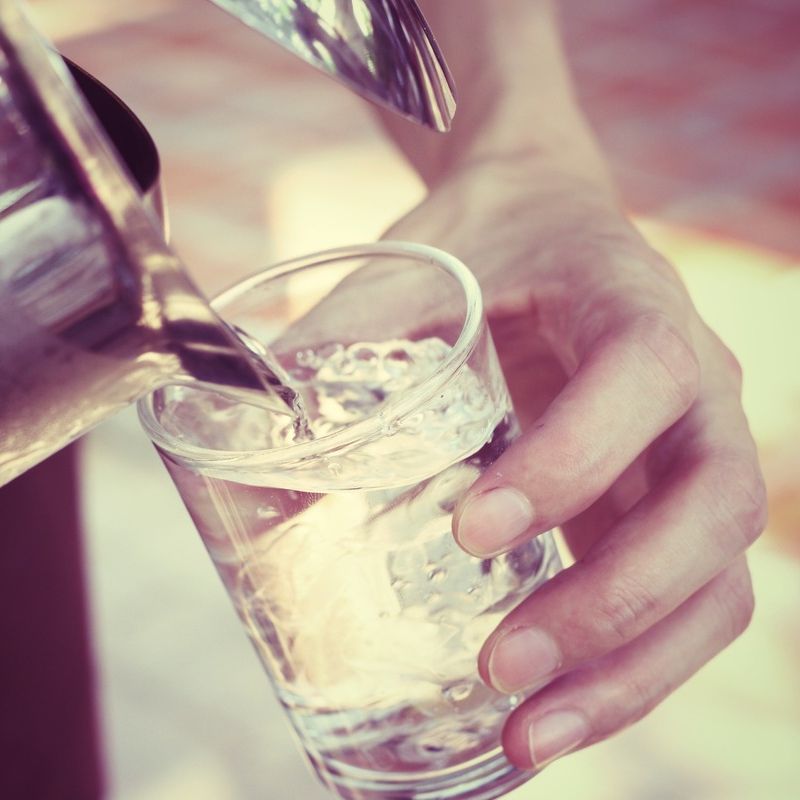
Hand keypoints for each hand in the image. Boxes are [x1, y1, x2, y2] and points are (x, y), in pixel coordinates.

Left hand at [382, 161, 766, 770]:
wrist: (546, 214)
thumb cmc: (488, 240)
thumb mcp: (417, 270)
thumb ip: (343, 343)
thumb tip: (249, 456)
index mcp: (633, 302)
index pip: (646, 377)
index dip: (576, 460)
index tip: (474, 530)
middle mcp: (693, 385)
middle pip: (713, 504)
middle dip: (616, 601)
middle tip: (503, 666)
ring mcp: (692, 452)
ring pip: (716, 578)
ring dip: (635, 668)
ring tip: (529, 732)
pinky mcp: (666, 505)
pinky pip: (686, 600)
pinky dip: (631, 666)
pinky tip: (555, 708)